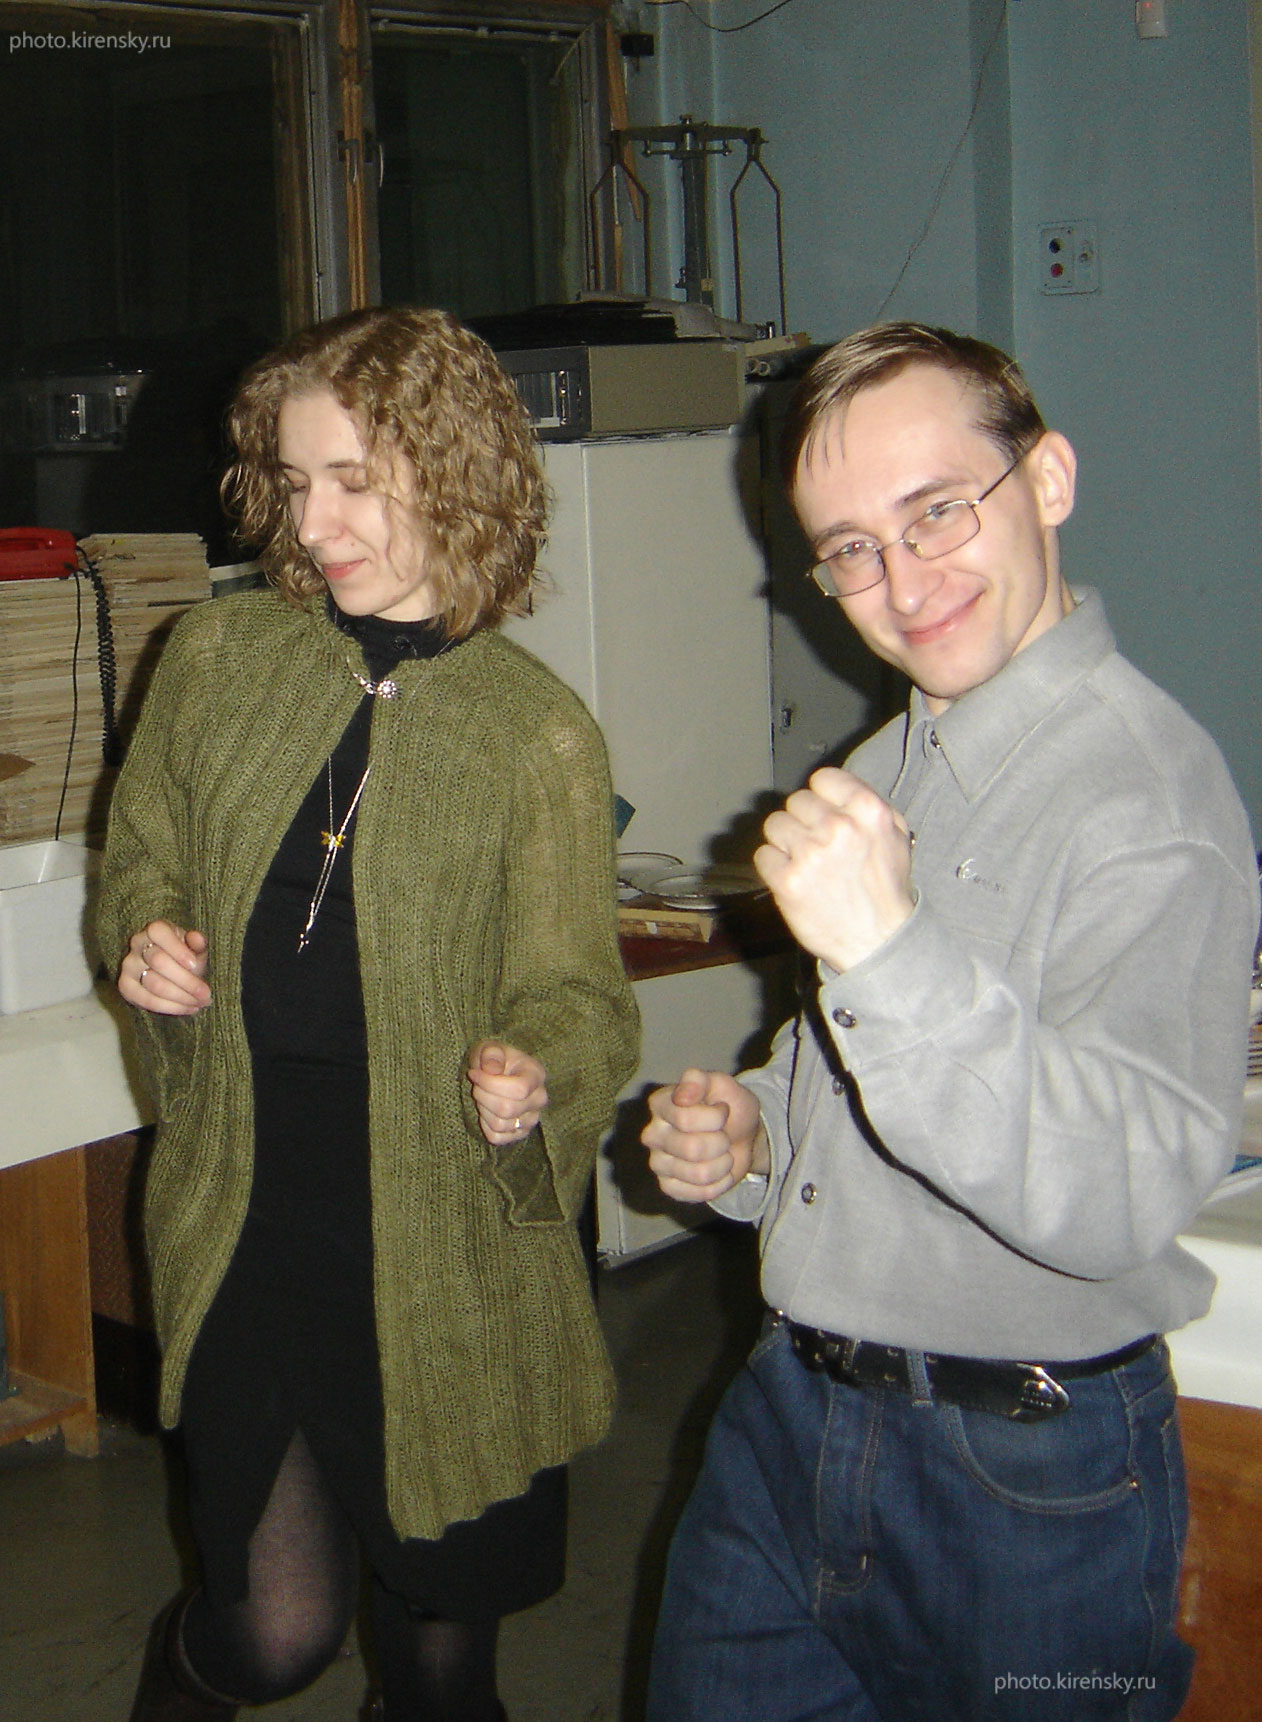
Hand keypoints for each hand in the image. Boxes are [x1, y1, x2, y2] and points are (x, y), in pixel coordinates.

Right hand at [118, 920, 210, 1015]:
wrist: (172, 973)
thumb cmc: (186, 957)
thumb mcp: (195, 948)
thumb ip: (198, 943)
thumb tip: (197, 938)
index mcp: (156, 929)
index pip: (159, 932)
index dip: (177, 949)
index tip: (194, 965)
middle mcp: (137, 943)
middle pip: (159, 961)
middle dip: (186, 980)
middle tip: (205, 994)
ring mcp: (129, 965)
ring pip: (153, 983)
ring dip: (180, 997)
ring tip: (200, 1003)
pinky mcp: (125, 986)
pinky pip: (145, 999)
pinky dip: (169, 1007)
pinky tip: (188, 1008)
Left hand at [467, 1040, 548, 1145]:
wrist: (499, 1075)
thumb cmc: (495, 1060)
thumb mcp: (490, 1048)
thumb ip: (491, 1054)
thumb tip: (492, 1070)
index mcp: (536, 1074)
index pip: (519, 1089)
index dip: (490, 1084)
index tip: (473, 1073)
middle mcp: (539, 1099)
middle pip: (506, 1109)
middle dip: (482, 1096)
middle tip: (476, 1085)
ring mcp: (532, 1119)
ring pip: (500, 1124)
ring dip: (483, 1110)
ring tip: (482, 1096)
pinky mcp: (520, 1133)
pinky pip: (497, 1137)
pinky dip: (484, 1125)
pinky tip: (486, 1110)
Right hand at [642, 1069, 766, 1203]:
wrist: (742, 1135)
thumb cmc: (728, 1107)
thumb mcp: (721, 1084)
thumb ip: (700, 1080)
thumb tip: (682, 1095)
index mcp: (659, 1104)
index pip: (685, 1119)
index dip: (715, 1117)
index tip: (722, 1110)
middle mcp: (652, 1133)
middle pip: (691, 1149)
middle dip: (721, 1142)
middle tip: (723, 1134)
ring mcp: (658, 1162)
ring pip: (698, 1173)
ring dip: (723, 1163)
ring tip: (722, 1152)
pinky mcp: (668, 1186)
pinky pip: (699, 1193)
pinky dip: (720, 1183)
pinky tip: (719, 1170)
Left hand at [755, 767, 914, 971]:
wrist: (877, 941)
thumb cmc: (885, 890)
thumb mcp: (895, 836)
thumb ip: (867, 804)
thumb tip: (835, 785)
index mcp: (868, 809)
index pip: (822, 778)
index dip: (821, 797)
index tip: (823, 813)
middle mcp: (838, 827)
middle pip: (796, 801)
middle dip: (803, 822)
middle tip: (816, 846)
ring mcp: (810, 853)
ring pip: (775, 825)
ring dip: (785, 843)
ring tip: (805, 863)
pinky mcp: (787, 880)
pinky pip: (763, 855)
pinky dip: (774, 867)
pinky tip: (794, 879)